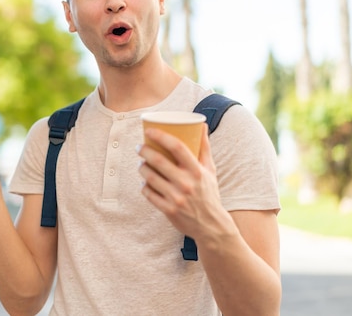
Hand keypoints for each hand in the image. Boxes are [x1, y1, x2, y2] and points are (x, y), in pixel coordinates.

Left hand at [137, 125, 227, 240]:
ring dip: (141, 167)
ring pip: (150, 177)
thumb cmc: (208, 193)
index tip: (149, 130)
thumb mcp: (210, 170)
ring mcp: (176, 197)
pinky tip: (145, 182)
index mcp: (197, 171)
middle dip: (145, 150)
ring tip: (141, 163)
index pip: (178, 147)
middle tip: (140, 147)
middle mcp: (186, 183)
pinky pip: (148, 193)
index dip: (161, 136)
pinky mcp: (168, 210)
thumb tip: (202, 124)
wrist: (211, 225)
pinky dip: (144, 186)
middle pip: (159, 161)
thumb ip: (204, 148)